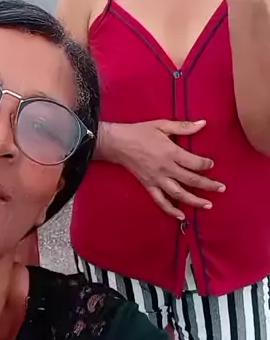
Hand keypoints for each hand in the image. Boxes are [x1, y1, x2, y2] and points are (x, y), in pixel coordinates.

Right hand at [110, 120, 225, 219]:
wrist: (118, 143)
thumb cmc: (140, 132)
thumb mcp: (162, 125)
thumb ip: (184, 127)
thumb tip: (203, 123)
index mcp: (170, 152)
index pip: (194, 163)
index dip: (206, 164)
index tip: (211, 164)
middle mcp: (166, 168)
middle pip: (191, 180)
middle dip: (208, 185)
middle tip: (221, 188)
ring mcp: (157, 179)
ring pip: (179, 194)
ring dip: (195, 200)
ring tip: (208, 205)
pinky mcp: (149, 186)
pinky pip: (160, 201)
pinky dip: (171, 210)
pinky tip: (181, 216)